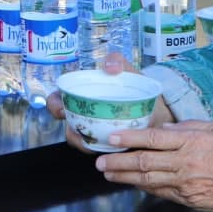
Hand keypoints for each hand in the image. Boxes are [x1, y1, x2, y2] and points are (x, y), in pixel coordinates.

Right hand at [48, 52, 173, 151]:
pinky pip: (97, 150)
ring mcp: (94, 130)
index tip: (62, 109)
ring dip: (85, 143)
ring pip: (80, 140)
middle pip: (66, 124)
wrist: (158, 109)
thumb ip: (118, 61)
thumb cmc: (137, 88)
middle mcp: (84, 113)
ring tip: (99, 142)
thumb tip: (109, 66)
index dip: (54, 104)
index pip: (58, 99)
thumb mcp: (128, 71)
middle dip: (70, 130)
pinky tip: (112, 149)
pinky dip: (101, 151)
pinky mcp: (106, 145)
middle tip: (80, 132)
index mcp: (83, 94)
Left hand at [96, 121, 212, 211]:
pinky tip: (130, 184)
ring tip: (107, 173)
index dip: (129, 138)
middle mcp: (183, 162)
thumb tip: (164, 127)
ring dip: (124, 177)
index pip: (153, 138)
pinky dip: (142, 187)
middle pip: (144, 162)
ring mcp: (183, 183)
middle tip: (100, 161)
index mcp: (190, 141)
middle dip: (118, 161)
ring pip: (147, 180)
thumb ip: (188, 126)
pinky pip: (159, 192)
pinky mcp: (186, 198)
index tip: (112, 137)